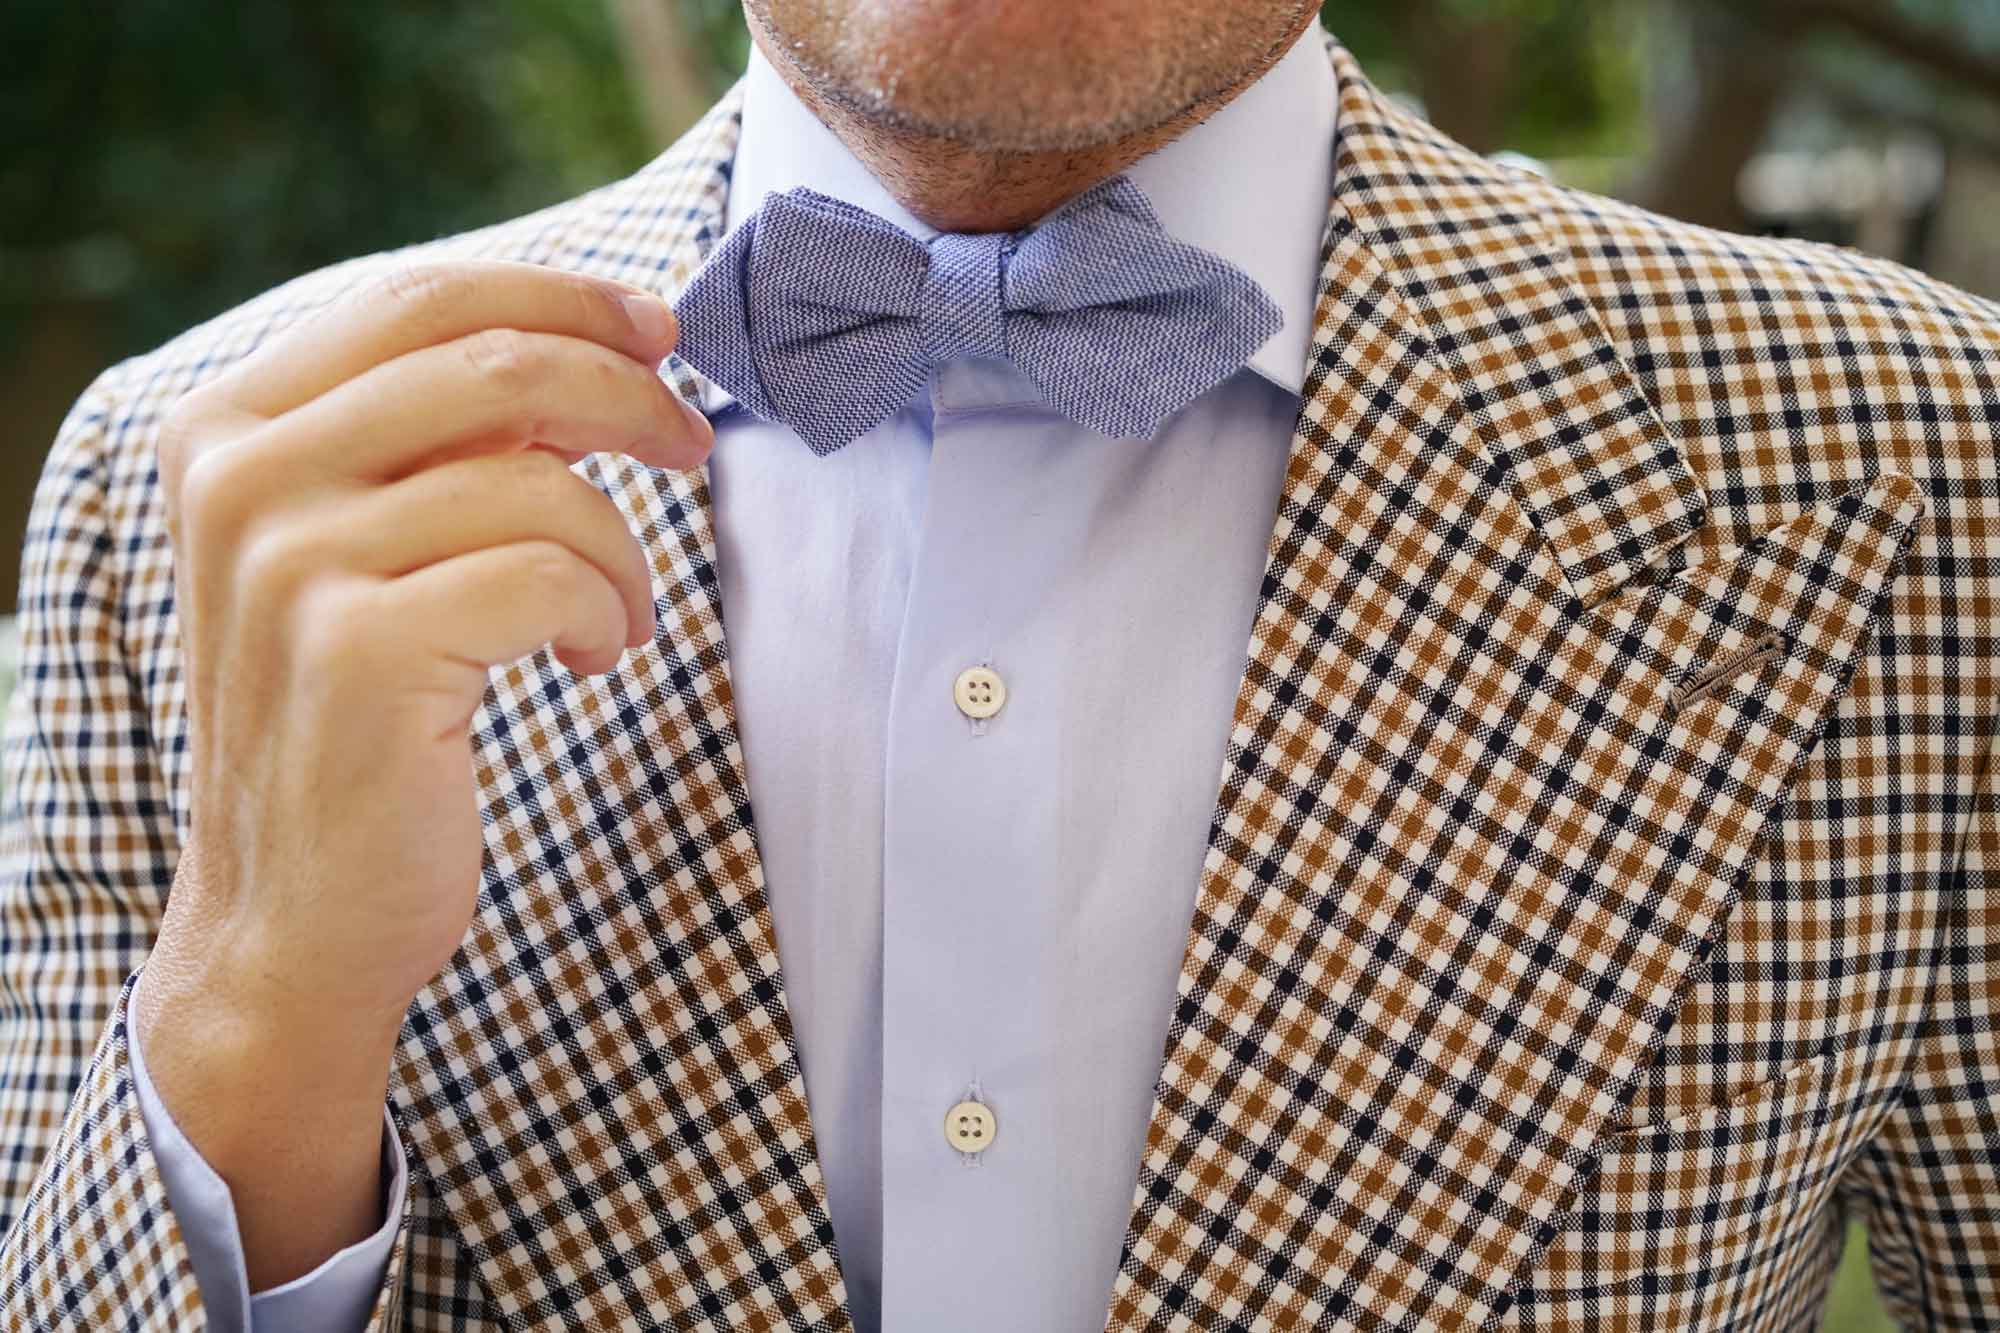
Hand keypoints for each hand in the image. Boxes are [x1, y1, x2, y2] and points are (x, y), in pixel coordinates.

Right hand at [129, 260, 712, 1287]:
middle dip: (630, 395)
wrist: (293, 916)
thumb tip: (585, 352)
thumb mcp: (363, 552)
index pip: (423, 297)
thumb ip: (435, 445)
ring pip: (541, 481)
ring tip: (614, 614)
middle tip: (690, 446)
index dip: (564, 296)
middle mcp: (239, 477)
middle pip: (495, 362)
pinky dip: (604, 610)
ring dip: (623, 550)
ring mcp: (290, 562)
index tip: (660, 330)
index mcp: (228, 426)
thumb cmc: (354, 723)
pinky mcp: (362, 650)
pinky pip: (552, 573)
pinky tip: (591, 659)